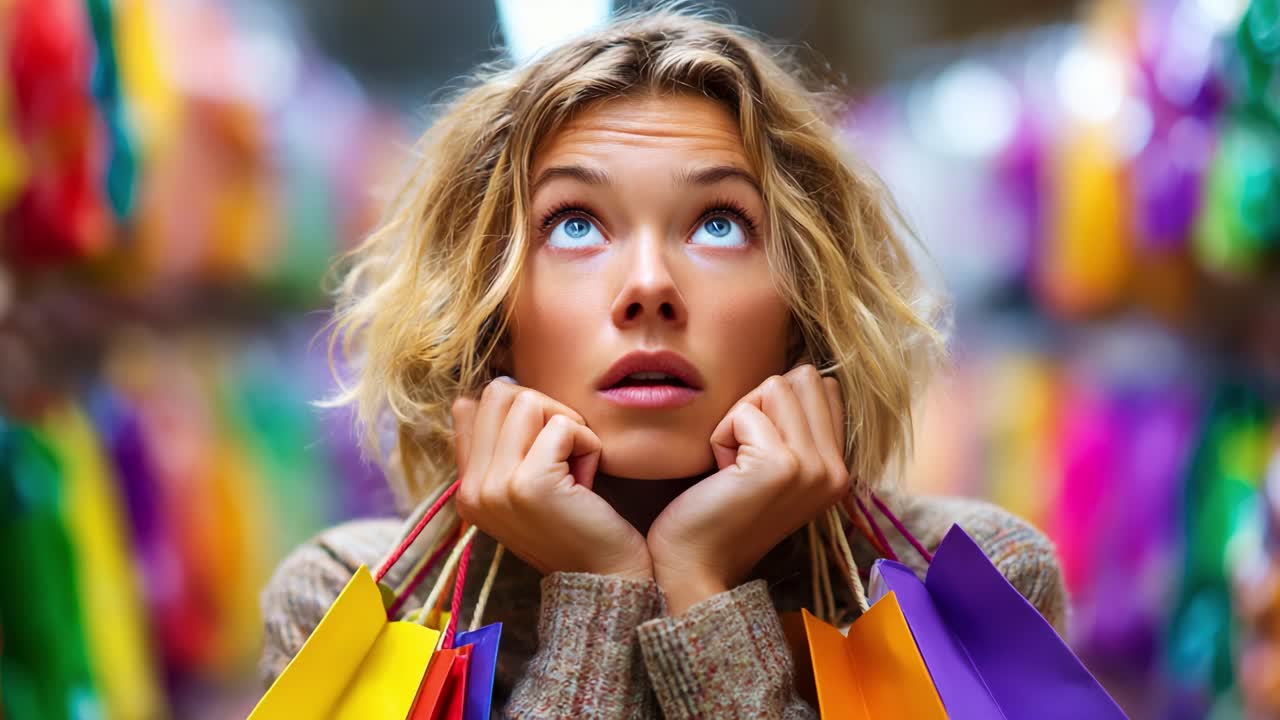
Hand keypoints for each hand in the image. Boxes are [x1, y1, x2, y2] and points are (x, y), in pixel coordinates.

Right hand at [452, 378, 652, 580]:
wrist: (605, 578)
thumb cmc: (577, 523)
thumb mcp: (527, 485)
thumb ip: (502, 444)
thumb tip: (492, 386)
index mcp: (466, 489)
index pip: (470, 407)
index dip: (518, 412)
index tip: (545, 447)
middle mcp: (471, 489)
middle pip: (499, 393)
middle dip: (545, 410)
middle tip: (566, 452)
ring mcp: (495, 486)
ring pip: (529, 401)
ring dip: (567, 425)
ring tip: (575, 466)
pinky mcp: (529, 484)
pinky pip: (563, 426)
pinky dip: (588, 444)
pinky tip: (589, 480)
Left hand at [646, 364, 848, 613]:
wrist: (696, 566)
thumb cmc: (721, 510)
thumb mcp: (774, 466)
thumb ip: (796, 427)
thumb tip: (798, 372)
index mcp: (839, 469)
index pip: (822, 386)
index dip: (776, 405)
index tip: (757, 452)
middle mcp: (837, 470)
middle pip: (803, 378)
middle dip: (760, 405)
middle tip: (743, 455)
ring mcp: (813, 468)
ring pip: (776, 386)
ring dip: (740, 419)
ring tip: (733, 465)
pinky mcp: (782, 466)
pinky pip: (745, 410)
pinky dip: (721, 436)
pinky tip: (722, 474)